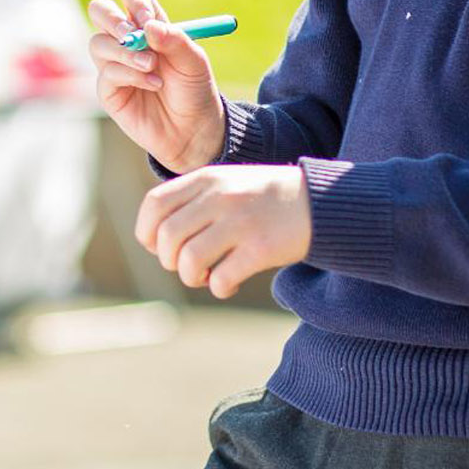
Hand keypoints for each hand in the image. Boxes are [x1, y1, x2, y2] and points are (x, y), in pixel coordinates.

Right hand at [87, 0, 224, 173]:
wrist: (194, 130)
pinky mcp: (108, 90)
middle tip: (132, 35)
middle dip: (113, 19)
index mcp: (149, 25)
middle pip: (100, 11)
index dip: (135, 1)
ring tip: (151, 66)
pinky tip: (153, 85)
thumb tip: (149, 26)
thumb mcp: (194, 61)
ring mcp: (114, 65)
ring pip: (97, 43)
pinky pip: (107, 74)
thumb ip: (175, 39)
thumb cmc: (194, 90)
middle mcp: (126, 41)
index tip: (149, 20)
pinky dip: (131, 76)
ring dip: (125, 52)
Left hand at [136, 164, 311, 298]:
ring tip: (208, 277)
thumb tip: (154, 240)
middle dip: (170, 261)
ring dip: (193, 278)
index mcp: (207, 179)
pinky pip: (222, 279)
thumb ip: (192, 201)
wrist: (321, 202)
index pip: (155, 205)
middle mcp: (220, 197)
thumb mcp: (226, 183)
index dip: (147, 233)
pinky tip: (230, 284)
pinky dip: (220, 288)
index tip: (159, 247)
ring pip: (190, 261)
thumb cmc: (265, 199)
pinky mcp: (261, 247)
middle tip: (189, 266)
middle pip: (167, 238)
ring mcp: (241, 221)